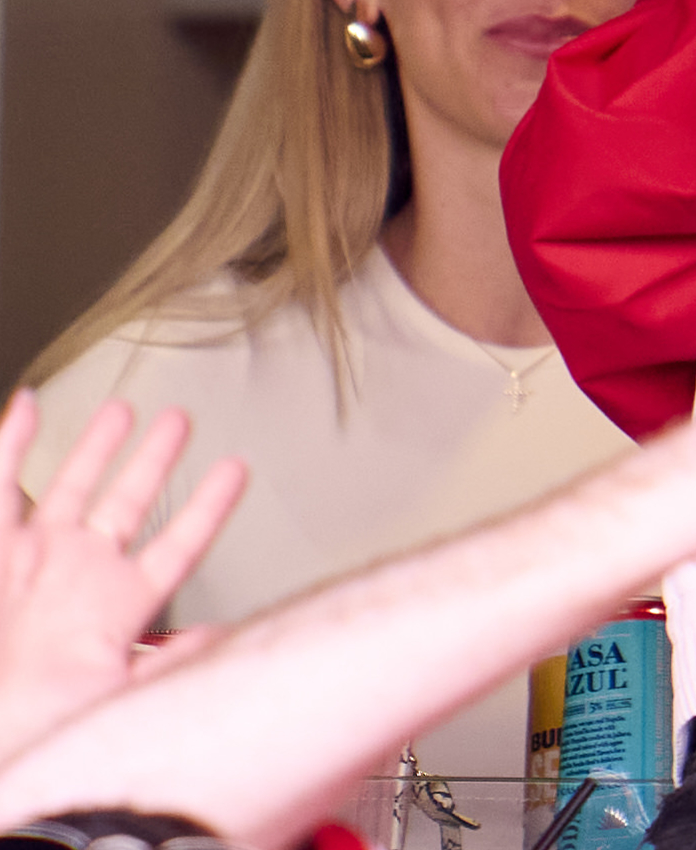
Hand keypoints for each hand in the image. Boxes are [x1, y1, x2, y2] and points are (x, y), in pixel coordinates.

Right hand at [0, 392, 246, 760]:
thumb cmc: (45, 724)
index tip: (237, 466)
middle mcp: (79, 573)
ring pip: (70, 488)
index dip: (208, 507)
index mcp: (120, 606)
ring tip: (123, 408)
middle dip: (153, 460)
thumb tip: (222, 637)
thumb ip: (167, 665)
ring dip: (95, 448)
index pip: (179, 545)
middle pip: (127, 503)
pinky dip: (11, 444)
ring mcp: (33, 560)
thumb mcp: (114, 700)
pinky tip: (29, 405)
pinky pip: (1, 490)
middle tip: (181, 418)